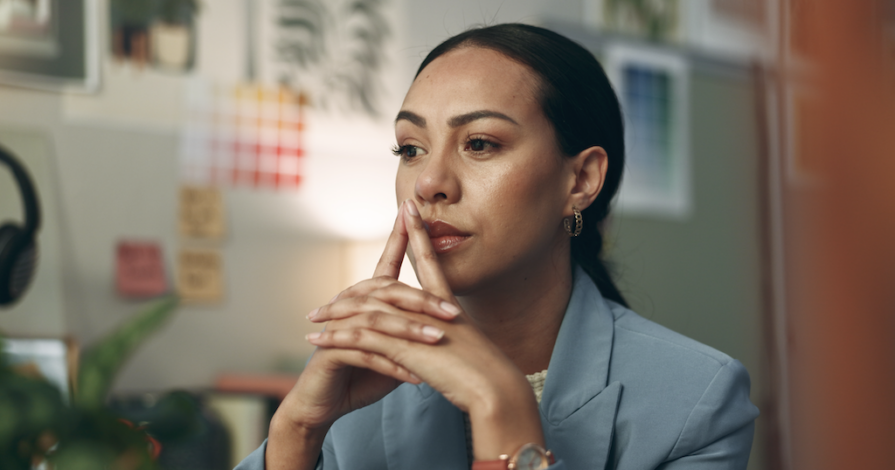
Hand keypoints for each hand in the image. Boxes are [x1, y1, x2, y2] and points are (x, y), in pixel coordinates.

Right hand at [266, 201, 457, 468]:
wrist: (322, 406)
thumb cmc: (359, 377)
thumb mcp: (394, 353)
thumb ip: (412, 335)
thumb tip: (443, 327)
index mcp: (366, 302)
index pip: (385, 263)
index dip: (399, 238)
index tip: (411, 212)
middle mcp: (350, 308)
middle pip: (387, 292)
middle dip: (422, 302)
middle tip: (453, 313)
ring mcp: (336, 327)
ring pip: (377, 321)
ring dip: (409, 333)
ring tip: (437, 343)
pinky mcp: (328, 351)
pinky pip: (364, 353)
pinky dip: (391, 364)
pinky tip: (413, 376)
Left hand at [307, 200, 545, 459]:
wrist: (495, 387)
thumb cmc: (490, 375)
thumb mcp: (472, 348)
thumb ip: (459, 338)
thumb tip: (454, 339)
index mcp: (448, 305)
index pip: (430, 262)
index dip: (418, 235)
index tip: (409, 209)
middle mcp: (428, 308)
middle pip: (384, 285)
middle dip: (353, 290)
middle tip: (327, 300)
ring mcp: (412, 324)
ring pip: (365, 310)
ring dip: (335, 314)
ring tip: (312, 319)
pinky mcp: (402, 344)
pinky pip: (360, 336)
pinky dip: (336, 336)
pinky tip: (316, 341)